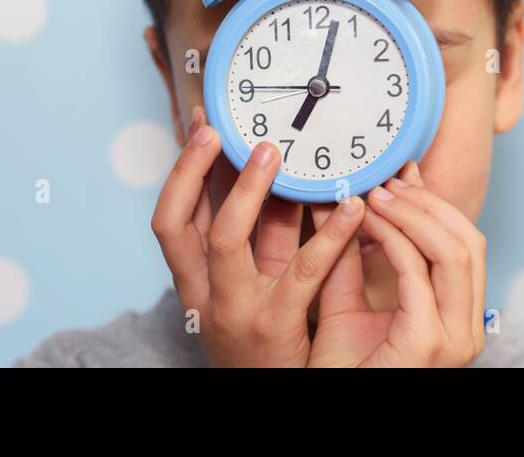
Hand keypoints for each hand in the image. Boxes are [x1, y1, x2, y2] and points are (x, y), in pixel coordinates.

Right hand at [150, 106, 365, 366]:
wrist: (273, 398)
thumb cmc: (268, 339)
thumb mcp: (253, 284)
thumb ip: (261, 234)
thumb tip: (274, 169)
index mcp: (195, 281)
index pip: (171, 218)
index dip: (182, 170)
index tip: (201, 126)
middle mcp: (203, 292)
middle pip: (175, 224)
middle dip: (191, 171)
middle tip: (218, 129)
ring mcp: (234, 308)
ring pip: (226, 239)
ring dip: (247, 190)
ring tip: (274, 153)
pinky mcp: (274, 324)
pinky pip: (301, 272)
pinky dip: (329, 236)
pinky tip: (353, 209)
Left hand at [306, 161, 486, 367]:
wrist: (330, 406)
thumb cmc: (339, 368)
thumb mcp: (347, 299)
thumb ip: (354, 253)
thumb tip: (351, 199)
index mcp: (458, 316)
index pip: (464, 243)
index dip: (434, 204)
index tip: (398, 177)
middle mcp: (466, 328)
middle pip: (469, 241)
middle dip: (427, 204)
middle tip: (385, 183)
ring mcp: (453, 338)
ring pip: (454, 251)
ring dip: (412, 216)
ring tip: (375, 197)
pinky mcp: (428, 343)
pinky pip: (419, 275)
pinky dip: (394, 240)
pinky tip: (367, 223)